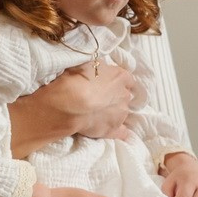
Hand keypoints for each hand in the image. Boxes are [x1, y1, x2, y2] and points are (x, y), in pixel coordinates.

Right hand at [9, 64, 136, 156]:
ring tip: (99, 114)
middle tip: (100, 98)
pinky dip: (120, 132)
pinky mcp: (114, 130)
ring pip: (123, 112)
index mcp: (120, 77)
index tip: (109, 84)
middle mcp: (125, 95)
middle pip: (125, 96)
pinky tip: (113, 130)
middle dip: (116, 97)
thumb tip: (102, 69)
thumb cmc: (77, 79)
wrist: (70, 103)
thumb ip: (100, 68)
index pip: (127, 79)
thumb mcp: (88, 64)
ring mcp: (121, 114)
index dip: (118, 82)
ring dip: (114, 112)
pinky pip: (123, 133)